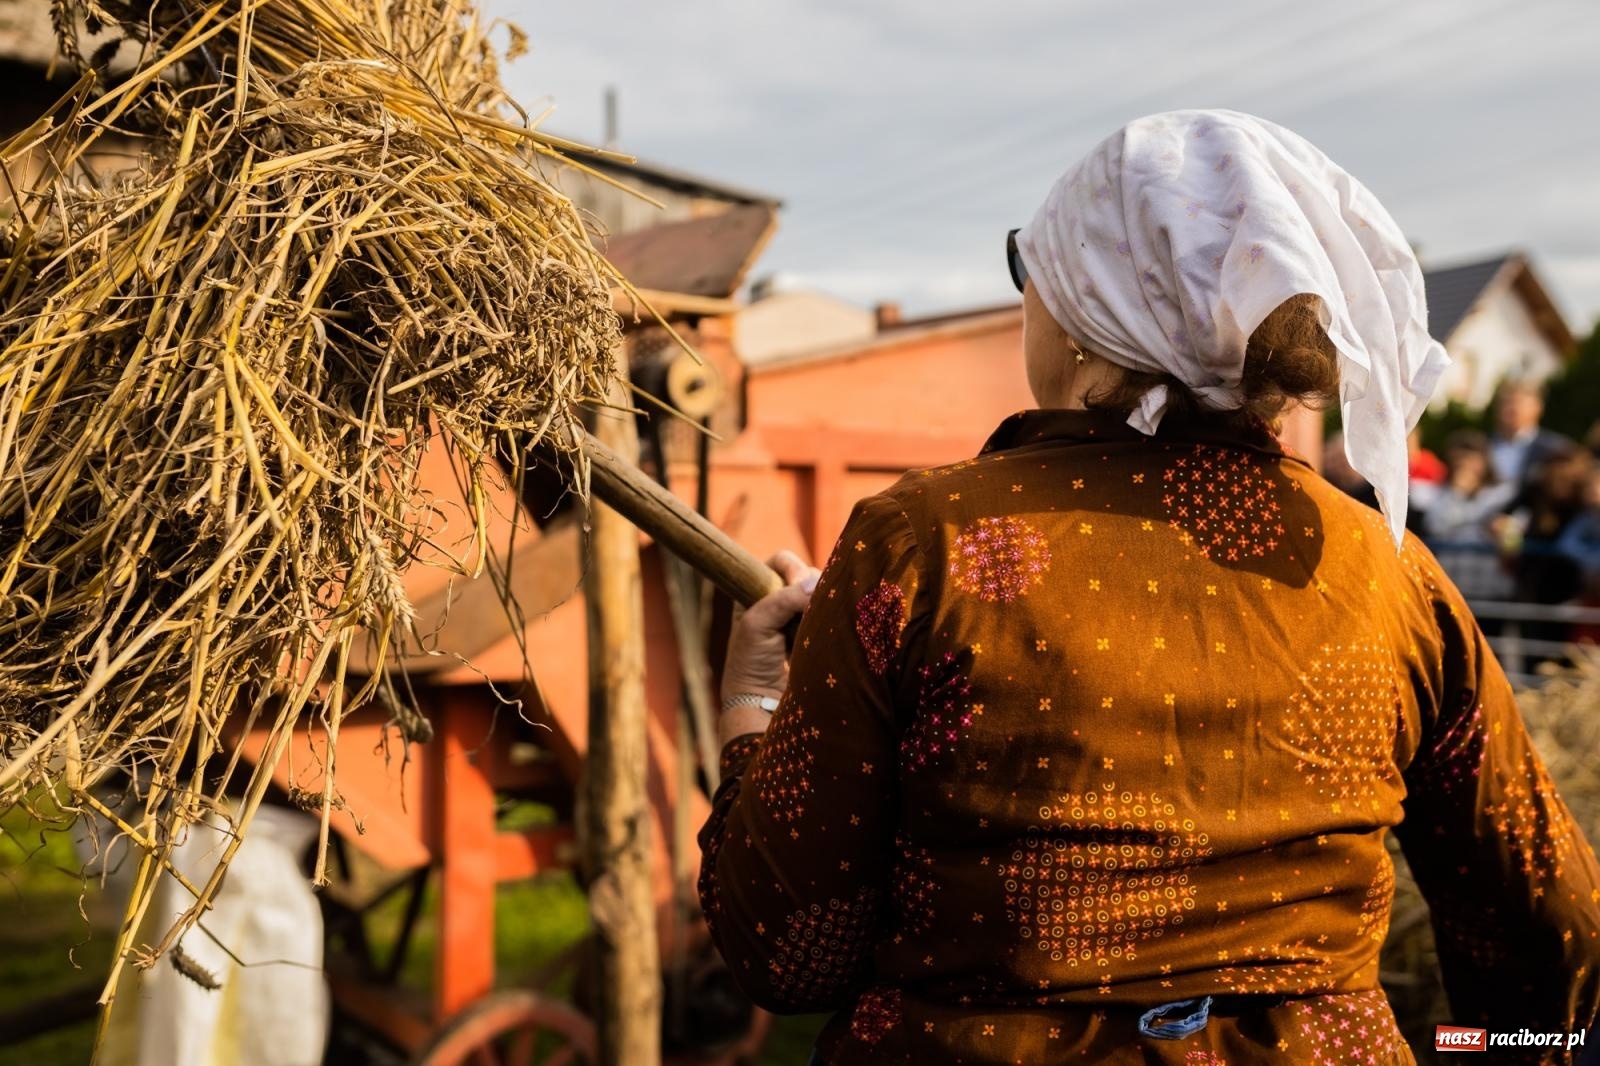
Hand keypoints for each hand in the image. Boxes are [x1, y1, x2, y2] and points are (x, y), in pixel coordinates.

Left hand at [721, 549, 819, 707]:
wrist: (764, 705)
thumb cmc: (751, 664)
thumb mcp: (757, 624)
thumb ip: (783, 598)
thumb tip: (813, 583)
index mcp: (757, 592)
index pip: (780, 562)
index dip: (791, 567)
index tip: (796, 585)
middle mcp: (780, 601)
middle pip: (805, 574)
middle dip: (810, 584)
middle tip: (808, 606)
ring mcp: (801, 617)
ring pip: (822, 592)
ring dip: (822, 601)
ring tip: (816, 621)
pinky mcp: (818, 633)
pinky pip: (832, 611)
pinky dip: (833, 614)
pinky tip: (828, 626)